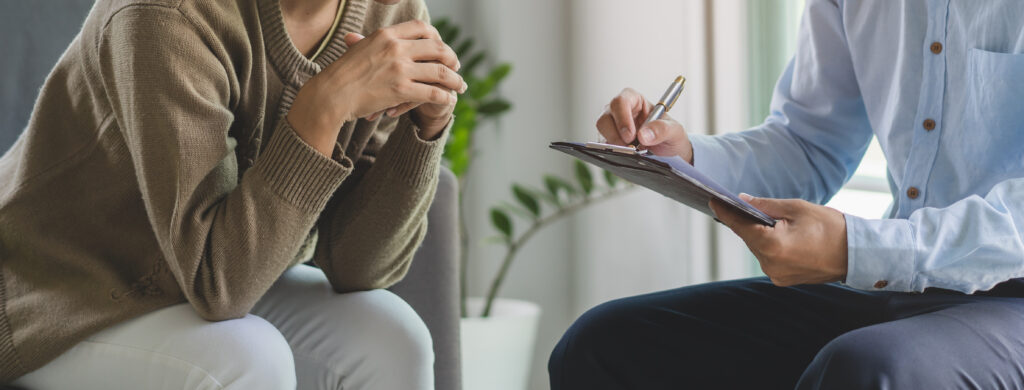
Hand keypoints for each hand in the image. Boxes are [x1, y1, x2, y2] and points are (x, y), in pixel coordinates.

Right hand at [346, 34, 455, 139]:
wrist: (330, 94)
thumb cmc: (340, 74)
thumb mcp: (357, 49)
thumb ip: (369, 42)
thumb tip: (365, 38)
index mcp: (386, 35)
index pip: (422, 28)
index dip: (438, 37)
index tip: (442, 48)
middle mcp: (396, 48)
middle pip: (437, 48)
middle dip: (452, 58)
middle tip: (457, 67)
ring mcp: (400, 69)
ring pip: (440, 71)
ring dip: (455, 79)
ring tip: (460, 86)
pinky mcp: (401, 90)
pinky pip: (432, 92)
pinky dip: (444, 96)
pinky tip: (449, 99)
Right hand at [596, 88, 693, 162]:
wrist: (669, 153)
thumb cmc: (670, 135)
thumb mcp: (674, 131)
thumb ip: (662, 129)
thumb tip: (643, 135)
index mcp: (636, 101)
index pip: (622, 101)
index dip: (623, 117)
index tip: (631, 135)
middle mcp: (620, 112)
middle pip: (606, 116)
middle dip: (615, 134)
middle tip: (629, 147)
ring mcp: (613, 127)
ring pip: (602, 130)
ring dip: (613, 144)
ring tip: (630, 153)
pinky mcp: (610, 142)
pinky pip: (603, 146)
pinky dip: (612, 153)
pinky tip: (625, 157)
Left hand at [710, 193, 848, 286]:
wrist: (857, 254)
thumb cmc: (831, 228)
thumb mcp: (797, 208)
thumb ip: (766, 206)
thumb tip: (743, 200)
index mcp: (772, 246)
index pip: (740, 226)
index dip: (725, 212)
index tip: (713, 201)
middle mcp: (770, 264)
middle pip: (748, 238)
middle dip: (745, 221)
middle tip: (739, 204)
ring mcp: (776, 275)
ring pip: (758, 248)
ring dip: (759, 234)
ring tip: (766, 219)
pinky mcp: (783, 279)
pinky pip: (768, 258)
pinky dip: (769, 246)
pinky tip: (777, 234)